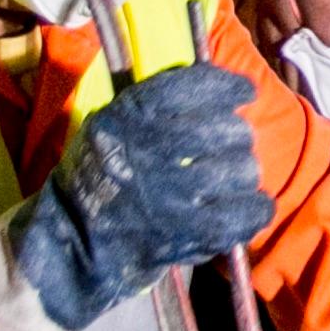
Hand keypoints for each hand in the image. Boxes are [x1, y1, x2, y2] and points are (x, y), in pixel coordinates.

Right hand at [15, 63, 267, 330]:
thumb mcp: (109, 125)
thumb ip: (154, 105)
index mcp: (129, 116)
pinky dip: (255, 208)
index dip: (228, 86)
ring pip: (243, 170)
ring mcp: (171, 193)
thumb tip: (222, 87)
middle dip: (236, 136)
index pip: (196, 86)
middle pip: (230, 129)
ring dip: (244, 175)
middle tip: (230, 147)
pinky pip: (246, 213)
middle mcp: (151, 149)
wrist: (73, 244)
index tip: (244, 93)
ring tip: (230, 181)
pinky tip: (250, 207)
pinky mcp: (188, 233)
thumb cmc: (98, 178)